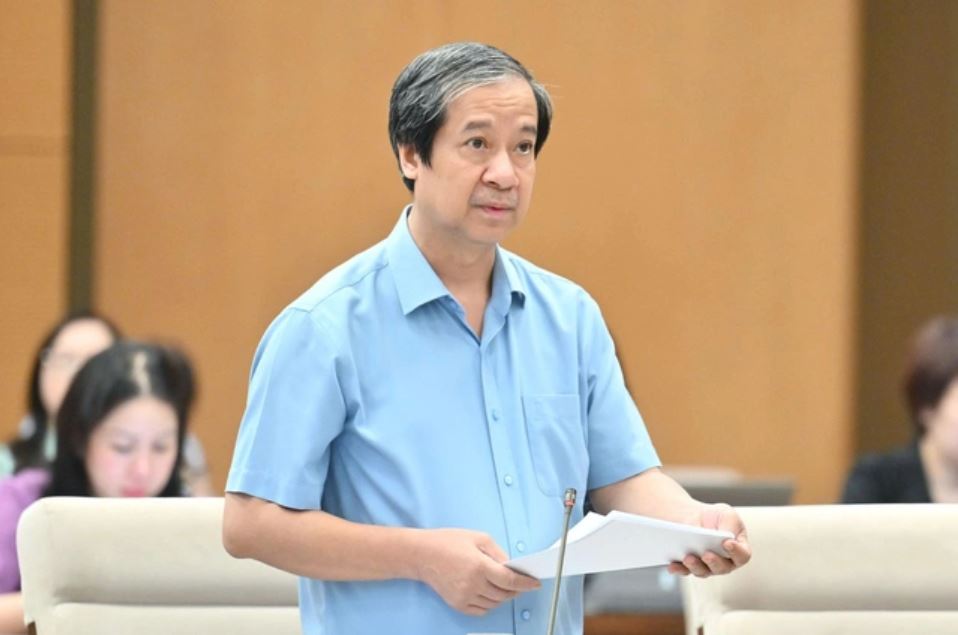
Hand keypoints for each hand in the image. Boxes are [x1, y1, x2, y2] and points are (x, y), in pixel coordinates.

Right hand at [416, 528, 540, 615]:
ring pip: (494, 604)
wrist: (421, 555)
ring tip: (504, 586)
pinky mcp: (457, 604)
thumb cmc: (448, 542)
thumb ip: (498, 552)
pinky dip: (490, 604)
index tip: (535, 583)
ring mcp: (464, 597)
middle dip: (516, 589)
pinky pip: (481, 610)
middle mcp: (473, 584)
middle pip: (504, 594)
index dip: (526, 583)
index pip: (509, 580)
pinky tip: (490, 593)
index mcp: (479, 566)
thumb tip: (511, 566)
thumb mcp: (478, 538)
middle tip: (520, 582)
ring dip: (503, 597)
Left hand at [668, 503, 750, 576]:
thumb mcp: (727, 515)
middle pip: (722, 568)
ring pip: (703, 572)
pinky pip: (684, 571)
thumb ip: (731, 526)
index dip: (736, 551)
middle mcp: (724, 563)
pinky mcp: (690, 567)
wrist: (694, 517)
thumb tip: (727, 538)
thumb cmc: (716, 517)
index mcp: (738, 550)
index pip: (742, 555)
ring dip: (695, 566)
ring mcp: (707, 567)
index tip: (727, 543)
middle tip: (706, 554)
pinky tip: (672, 565)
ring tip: (687, 557)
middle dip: (714, 562)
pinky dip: (678, 569)